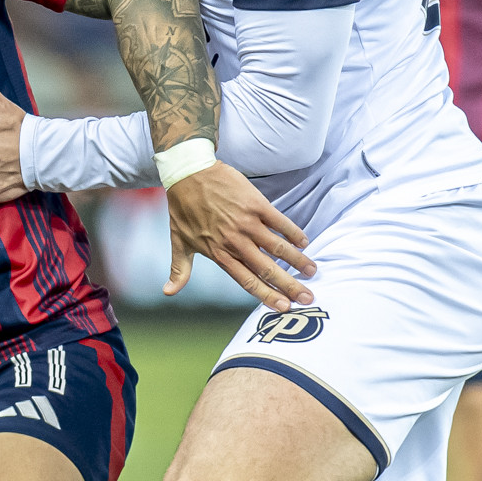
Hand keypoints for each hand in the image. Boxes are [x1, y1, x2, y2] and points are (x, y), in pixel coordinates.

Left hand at [166, 161, 317, 310]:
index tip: (285, 307)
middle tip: (309, 298)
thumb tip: (169, 292)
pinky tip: (304, 242)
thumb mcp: (179, 242)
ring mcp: (247, 222)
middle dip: (290, 286)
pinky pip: (280, 222)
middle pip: (267, 269)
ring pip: (278, 247)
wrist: (188, 173)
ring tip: (312, 271)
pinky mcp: (255, 204)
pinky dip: (293, 232)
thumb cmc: (183, 209)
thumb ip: (180, 270)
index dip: (267, 296)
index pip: (247, 281)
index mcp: (220, 254)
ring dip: (298, 261)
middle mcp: (235, 242)